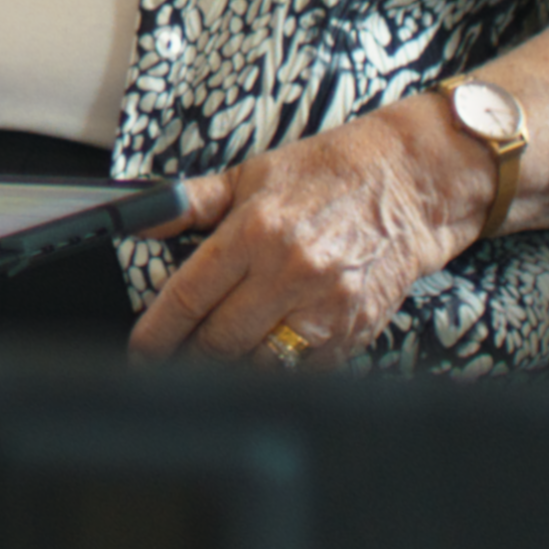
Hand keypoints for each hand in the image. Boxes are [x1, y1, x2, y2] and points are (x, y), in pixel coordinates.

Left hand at [129, 104, 486, 366]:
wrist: (409, 183)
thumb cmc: (328, 176)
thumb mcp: (251, 176)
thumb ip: (191, 203)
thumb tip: (140, 218)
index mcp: (254, 231)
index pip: (189, 298)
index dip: (157, 334)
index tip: (142, 351)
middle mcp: (288, 271)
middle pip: (218, 341)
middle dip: (187, 358)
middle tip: (171, 362)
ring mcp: (324, 306)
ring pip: (258, 365)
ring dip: (230, 370)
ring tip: (212, 365)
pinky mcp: (354, 331)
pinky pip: (303, 372)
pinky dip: (278, 372)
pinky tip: (263, 360)